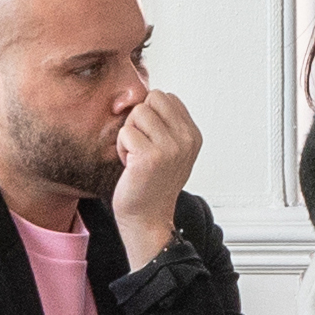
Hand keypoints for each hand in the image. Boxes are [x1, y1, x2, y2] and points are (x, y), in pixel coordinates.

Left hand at [108, 89, 202, 255]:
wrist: (147, 218)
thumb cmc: (152, 184)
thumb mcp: (172, 150)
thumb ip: (167, 123)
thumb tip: (145, 95)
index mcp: (193, 135)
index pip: (166, 97)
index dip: (151, 115)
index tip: (153, 141)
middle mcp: (186, 139)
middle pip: (152, 98)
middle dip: (140, 119)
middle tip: (142, 146)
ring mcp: (170, 148)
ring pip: (137, 112)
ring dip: (129, 133)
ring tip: (136, 155)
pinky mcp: (149, 157)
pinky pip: (125, 132)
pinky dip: (121, 147)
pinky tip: (130, 165)